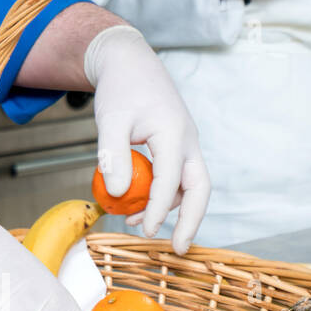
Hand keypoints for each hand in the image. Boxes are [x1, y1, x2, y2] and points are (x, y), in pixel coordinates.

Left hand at [85, 25, 209, 250]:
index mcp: (174, 132)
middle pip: (200, 187)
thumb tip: (117, 194)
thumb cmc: (120, 88)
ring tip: (139, 226)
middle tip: (179, 249)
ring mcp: (185, 142)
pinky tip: (135, 205)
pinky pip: (177, 177)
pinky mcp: (177, 145)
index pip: (171, 182)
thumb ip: (113, 156)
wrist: (129, 62)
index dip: (158, 210)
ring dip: (170, 209)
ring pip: (190, 185)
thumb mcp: (110, 120)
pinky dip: (162, 195)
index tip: (145, 232)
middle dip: (191, 220)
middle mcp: (187, 139)